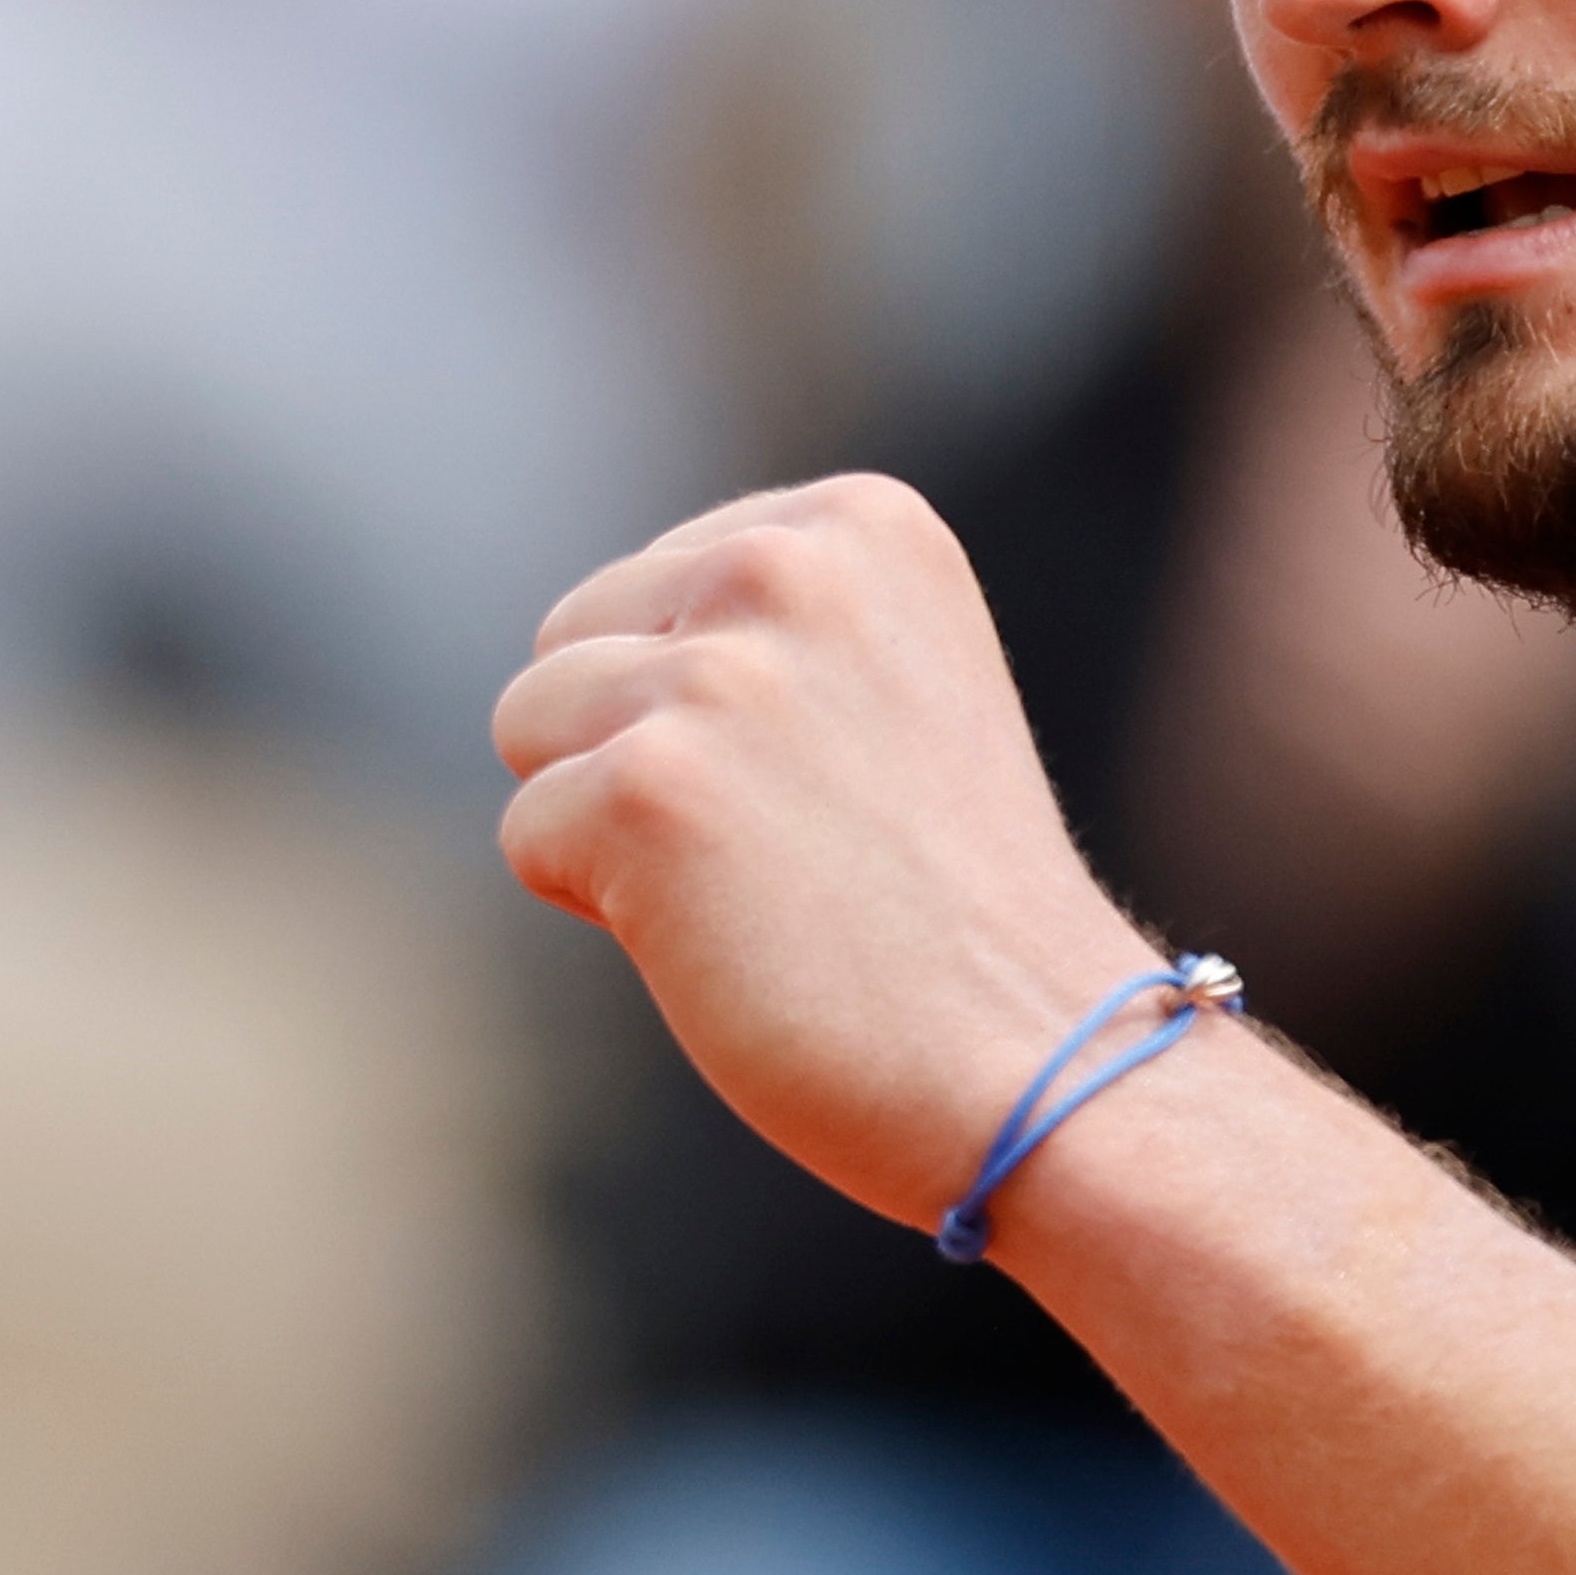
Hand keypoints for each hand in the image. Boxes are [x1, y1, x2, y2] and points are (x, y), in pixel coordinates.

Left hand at [496, 478, 1167, 1222]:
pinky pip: (530, 838)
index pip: (653, 581)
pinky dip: (607, 913)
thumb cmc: (956, 905)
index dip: (710, 706)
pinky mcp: (649, 790)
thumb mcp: (884, 685)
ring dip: (613, 824)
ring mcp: (720, 675)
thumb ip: (764, 624)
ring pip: (529, 726)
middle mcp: (787, 564)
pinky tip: (731, 938)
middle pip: (571, 639)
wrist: (1045, 1054)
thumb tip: (588, 647)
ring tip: (759, 883)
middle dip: (637, 744)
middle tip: (790, 842)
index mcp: (860, 520)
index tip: (835, 778)